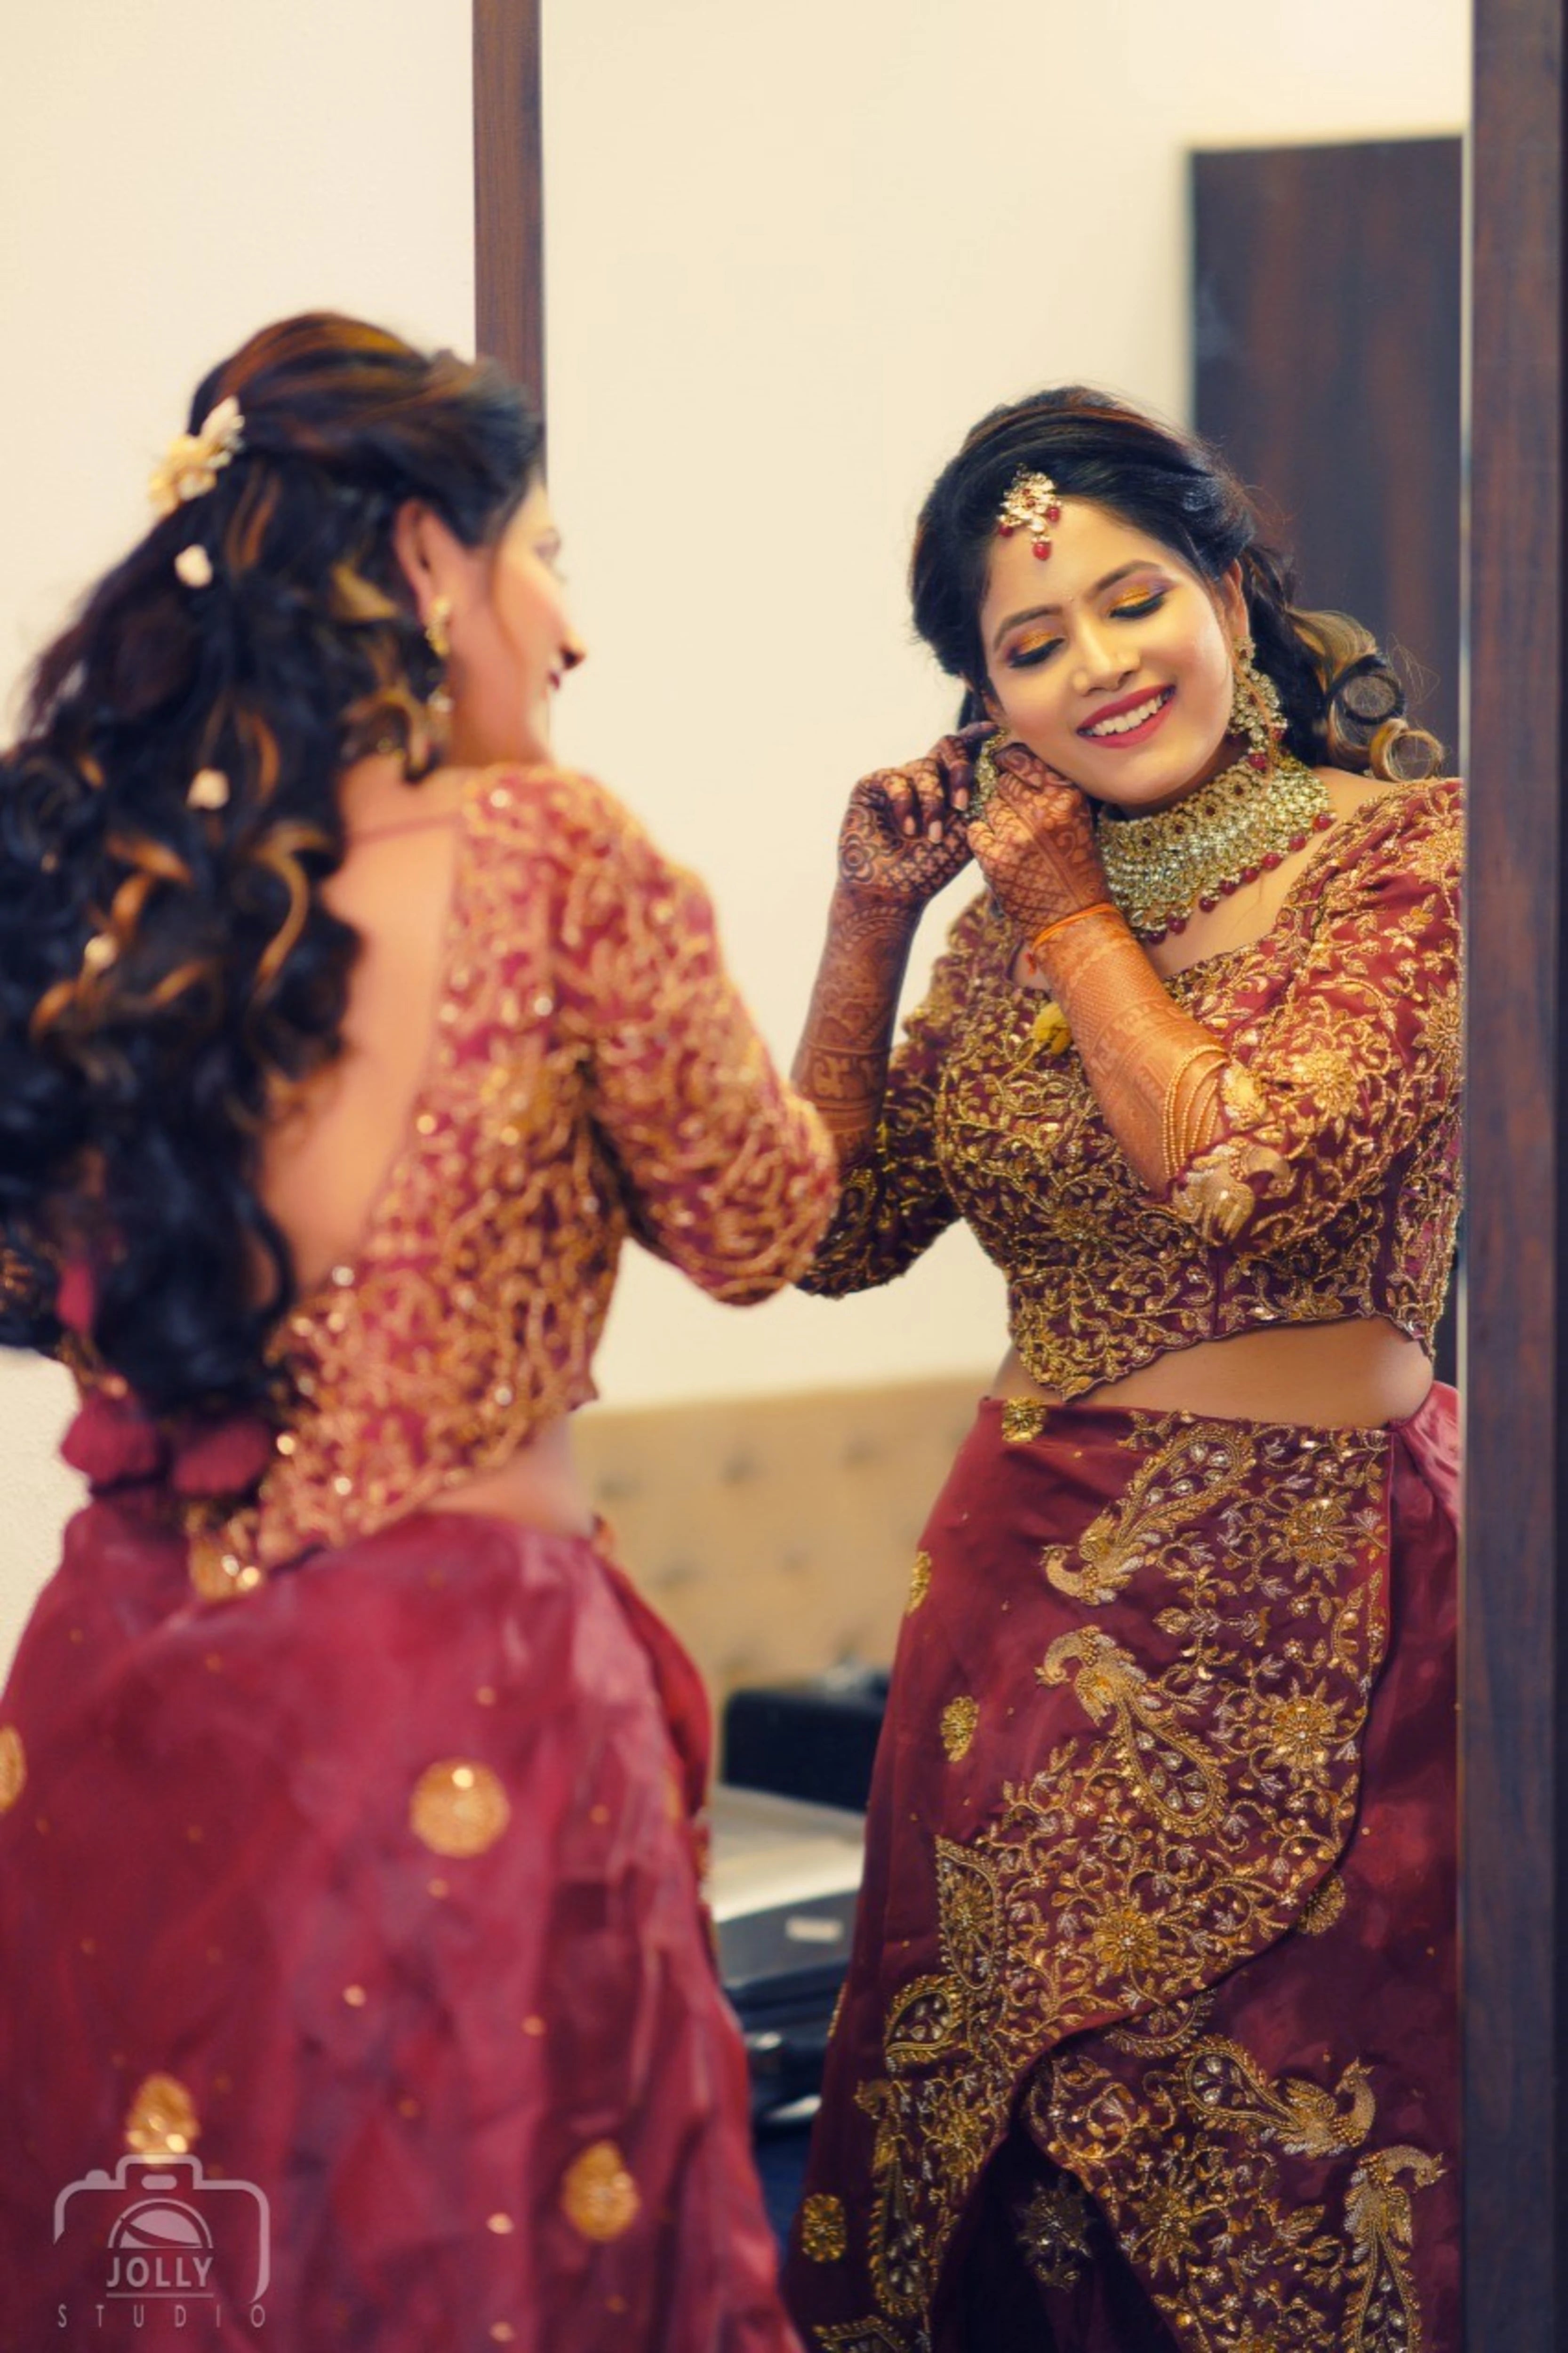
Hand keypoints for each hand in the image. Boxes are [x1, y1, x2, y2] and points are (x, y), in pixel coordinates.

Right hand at [835, 727, 987, 909]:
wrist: (891, 893)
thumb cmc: (930, 869)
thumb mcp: (964, 834)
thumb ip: (978, 801)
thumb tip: (998, 768)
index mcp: (948, 785)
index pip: (964, 751)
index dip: (977, 737)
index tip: (993, 731)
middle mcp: (924, 777)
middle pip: (946, 745)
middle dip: (959, 769)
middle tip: (961, 803)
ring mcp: (898, 779)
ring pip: (924, 766)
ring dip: (932, 803)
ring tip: (930, 836)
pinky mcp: (871, 786)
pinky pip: (896, 779)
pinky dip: (905, 804)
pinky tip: (907, 830)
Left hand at [963, 736, 1107, 938]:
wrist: (1072, 916)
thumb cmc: (1075, 865)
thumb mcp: (1078, 819)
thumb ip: (1052, 788)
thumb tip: (1016, 755)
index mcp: (1067, 799)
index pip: (1028, 761)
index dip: (1012, 761)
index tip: (1005, 763)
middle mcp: (1043, 813)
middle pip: (1005, 783)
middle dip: (1006, 796)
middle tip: (1019, 818)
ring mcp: (1017, 837)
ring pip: (990, 806)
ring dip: (996, 820)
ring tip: (1015, 839)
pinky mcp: (996, 859)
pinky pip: (976, 831)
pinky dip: (983, 839)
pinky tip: (1001, 852)